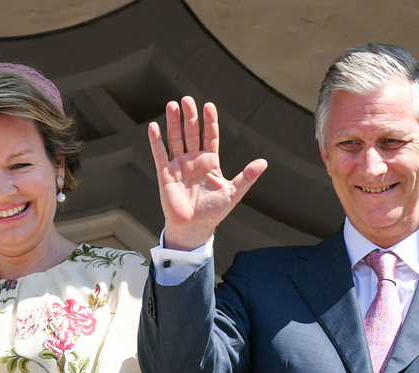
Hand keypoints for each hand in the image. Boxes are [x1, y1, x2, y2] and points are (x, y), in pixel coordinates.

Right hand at [148, 96, 266, 250]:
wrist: (194, 227)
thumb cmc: (214, 212)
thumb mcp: (233, 192)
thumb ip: (247, 176)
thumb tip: (264, 163)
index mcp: (210, 162)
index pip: (210, 136)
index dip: (209, 121)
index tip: (209, 106)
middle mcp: (193, 160)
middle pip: (191, 133)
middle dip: (189, 116)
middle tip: (187, 99)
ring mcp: (178, 165)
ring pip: (175, 139)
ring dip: (173, 122)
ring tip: (172, 105)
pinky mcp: (165, 173)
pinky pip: (160, 153)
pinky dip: (156, 140)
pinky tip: (154, 126)